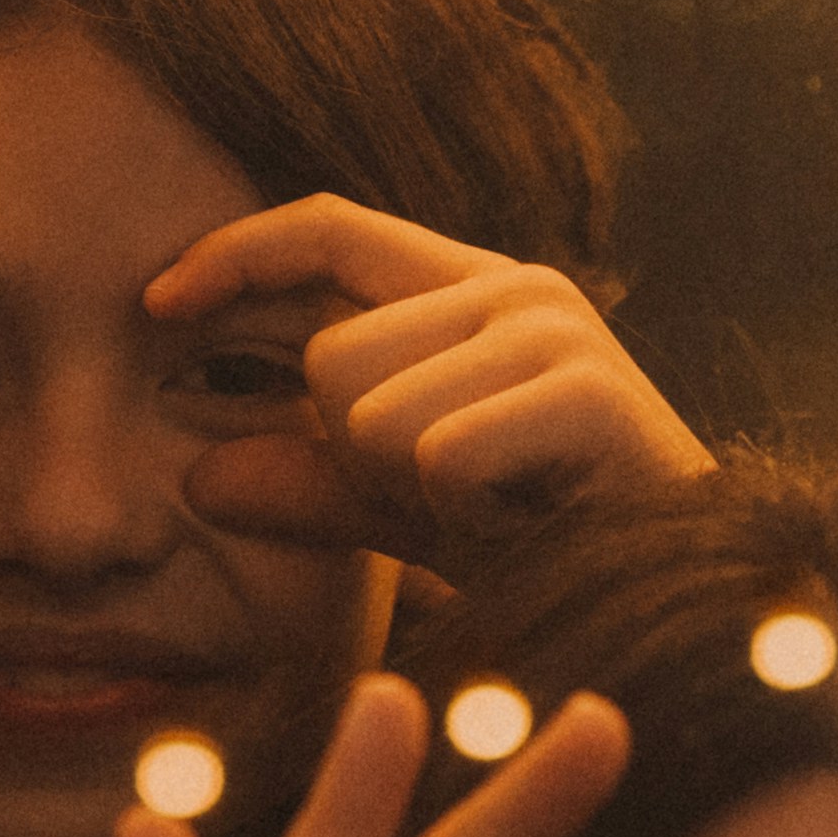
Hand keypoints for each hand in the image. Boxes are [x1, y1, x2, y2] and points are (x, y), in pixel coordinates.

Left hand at [154, 199, 709, 569]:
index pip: (327, 230)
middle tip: (452, 496)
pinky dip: (460, 513)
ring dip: (408, 488)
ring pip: (370, 412)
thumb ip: (314, 489)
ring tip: (495, 507)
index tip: (155, 304)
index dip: (236, 255)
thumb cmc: (551, 550)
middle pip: (330, 355)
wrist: (682, 606)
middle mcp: (515, 290)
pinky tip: (525, 522)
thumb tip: (199, 479)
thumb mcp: (410, 517)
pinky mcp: (587, 393)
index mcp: (471, 293)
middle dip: (354, 452)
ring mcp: (555, 333)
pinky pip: (436, 456)